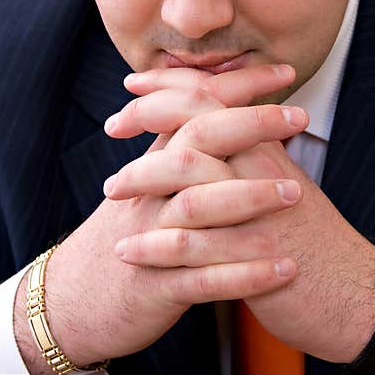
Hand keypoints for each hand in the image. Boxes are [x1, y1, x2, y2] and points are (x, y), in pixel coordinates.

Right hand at [15, 64, 303, 371]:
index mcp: (154, 164)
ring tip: (297, 193)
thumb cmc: (130, 240)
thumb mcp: (147, 187)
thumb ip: (182, 151)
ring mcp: (150, 239)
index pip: (194, 107)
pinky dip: (247, 274)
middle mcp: (149, 194)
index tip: (284, 70)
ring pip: (198, 207)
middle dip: (249, 125)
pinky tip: (285, 270)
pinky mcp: (156, 287)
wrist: (76, 303)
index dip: (238, 86)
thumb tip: (229, 112)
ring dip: (250, 196)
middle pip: (195, 144)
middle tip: (299, 116)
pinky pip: (204, 279)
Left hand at [111, 65, 374, 363]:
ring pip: (190, 181)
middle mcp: (263, 170)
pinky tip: (126, 250)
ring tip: (111, 190)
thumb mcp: (280, 185)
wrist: (353, 293)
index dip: (168, 85)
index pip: (213, 96)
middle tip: (112, 127)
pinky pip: (194, 245)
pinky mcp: (253, 257)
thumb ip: (246, 156)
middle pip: (197, 124)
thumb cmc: (309, 240)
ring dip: (141, 180)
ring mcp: (260, 212)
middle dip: (145, 119)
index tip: (132, 86)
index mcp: (266, 148)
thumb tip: (206, 135)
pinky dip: (153, 246)